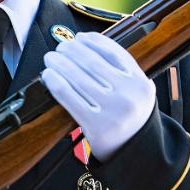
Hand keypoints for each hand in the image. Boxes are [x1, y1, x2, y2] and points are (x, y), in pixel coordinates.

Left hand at [42, 31, 155, 161]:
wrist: (135, 152)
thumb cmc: (131, 117)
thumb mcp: (139, 91)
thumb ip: (123, 71)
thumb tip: (88, 46)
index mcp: (140, 82)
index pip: (113, 52)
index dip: (92, 41)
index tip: (79, 37)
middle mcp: (128, 95)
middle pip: (92, 62)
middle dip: (72, 50)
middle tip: (60, 47)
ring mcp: (112, 111)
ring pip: (78, 77)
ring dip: (59, 63)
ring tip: (51, 58)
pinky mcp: (96, 126)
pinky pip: (69, 97)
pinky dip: (55, 83)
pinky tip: (49, 75)